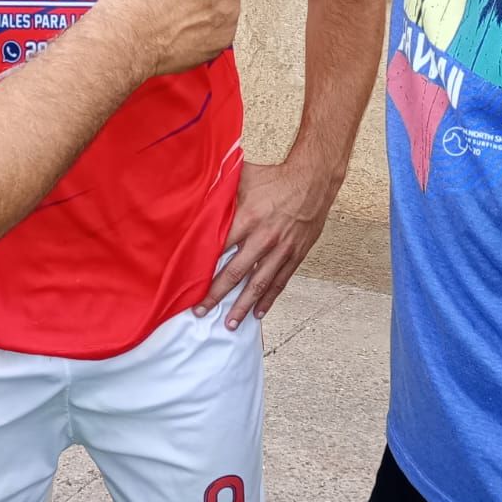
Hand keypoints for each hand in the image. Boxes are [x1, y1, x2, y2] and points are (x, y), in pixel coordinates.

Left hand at [196, 160, 334, 329]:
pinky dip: (269, 299)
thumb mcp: (245, 179)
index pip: (219, 249)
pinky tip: (258, 312)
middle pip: (235, 273)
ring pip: (258, 284)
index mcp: (247, 219)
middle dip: (217, 294)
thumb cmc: (276, 178)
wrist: (313, 180)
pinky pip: (279, 282)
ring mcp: (281, 249)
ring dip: (243, 305)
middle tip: (201, 310)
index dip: (202, 267)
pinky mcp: (295, 255)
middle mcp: (263, 238)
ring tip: (230, 323)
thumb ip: (223, 190)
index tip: (188, 282)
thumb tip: (197, 192)